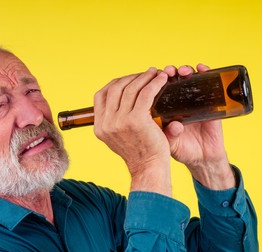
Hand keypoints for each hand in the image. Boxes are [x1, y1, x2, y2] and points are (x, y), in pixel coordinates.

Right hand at [94, 68, 171, 195]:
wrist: (149, 168)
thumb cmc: (139, 152)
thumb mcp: (117, 138)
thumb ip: (113, 121)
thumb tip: (118, 102)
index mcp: (99, 127)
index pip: (100, 96)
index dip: (115, 83)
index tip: (129, 80)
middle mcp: (106, 123)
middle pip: (115, 88)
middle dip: (131, 77)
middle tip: (145, 74)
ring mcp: (120, 121)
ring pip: (131, 88)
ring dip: (144, 77)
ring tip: (156, 73)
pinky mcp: (136, 119)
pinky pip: (145, 94)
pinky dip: (154, 83)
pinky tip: (162, 79)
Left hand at [163, 64, 235, 189]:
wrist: (202, 156)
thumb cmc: (182, 149)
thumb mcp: (171, 144)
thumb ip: (170, 135)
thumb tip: (175, 126)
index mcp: (164, 109)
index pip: (156, 90)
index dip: (153, 81)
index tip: (150, 77)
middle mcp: (177, 102)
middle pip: (170, 80)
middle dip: (168, 73)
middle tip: (167, 72)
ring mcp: (193, 100)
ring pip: (187, 79)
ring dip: (184, 70)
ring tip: (182, 71)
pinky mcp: (209, 101)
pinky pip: (207, 83)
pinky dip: (205, 73)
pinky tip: (201, 68)